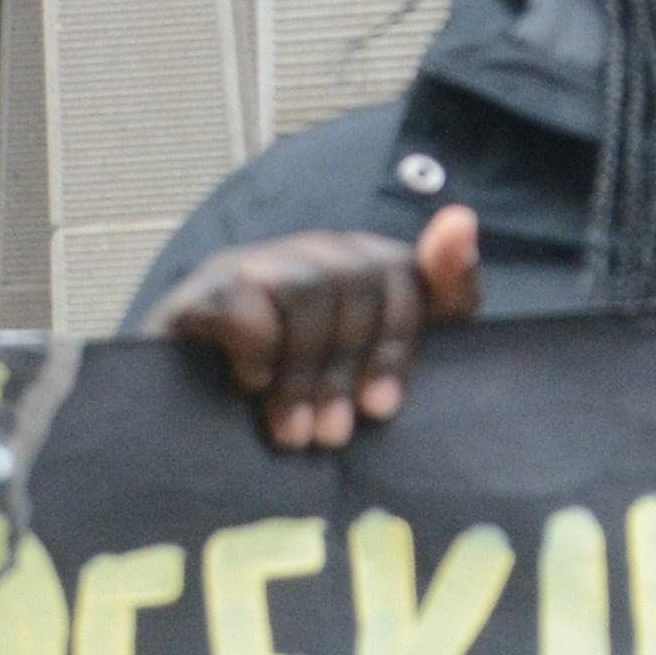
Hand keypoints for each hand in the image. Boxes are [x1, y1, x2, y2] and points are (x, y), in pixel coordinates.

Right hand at [143, 206, 483, 450]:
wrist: (194, 431)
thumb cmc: (303, 397)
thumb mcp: (381, 361)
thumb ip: (441, 296)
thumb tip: (461, 218)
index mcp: (362, 266)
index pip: (404, 272)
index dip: (396, 343)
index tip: (383, 408)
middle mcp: (312, 254)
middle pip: (357, 279)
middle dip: (348, 368)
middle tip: (332, 435)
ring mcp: (255, 264)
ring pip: (307, 286)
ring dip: (303, 371)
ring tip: (294, 431)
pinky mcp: (204, 287)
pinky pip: (245, 296)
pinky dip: (257, 348)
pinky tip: (251, 387)